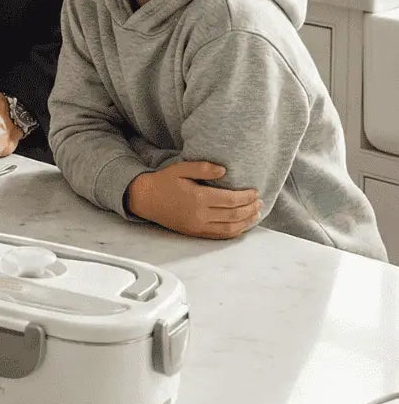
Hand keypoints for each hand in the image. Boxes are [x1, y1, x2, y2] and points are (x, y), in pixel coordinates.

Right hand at [126, 162, 260, 238]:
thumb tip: (224, 171)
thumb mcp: (180, 168)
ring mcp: (198, 226)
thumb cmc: (163, 182)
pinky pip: (220, 235)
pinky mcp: (195, 232)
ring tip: (255, 214)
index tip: (255, 192)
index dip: (246, 197)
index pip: (231, 199)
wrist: (144, 198)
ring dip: (246, 221)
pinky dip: (234, 232)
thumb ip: (203, 168)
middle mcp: (200, 214)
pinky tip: (242, 226)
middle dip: (250, 208)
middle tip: (259, 202)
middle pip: (234, 214)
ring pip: (230, 227)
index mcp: (198, 197)